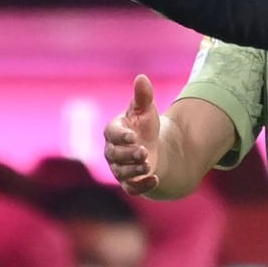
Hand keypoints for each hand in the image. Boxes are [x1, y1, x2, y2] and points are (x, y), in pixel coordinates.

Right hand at [103, 75, 161, 195]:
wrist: (154, 148)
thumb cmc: (145, 126)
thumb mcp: (146, 110)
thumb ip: (143, 96)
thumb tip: (142, 78)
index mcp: (114, 131)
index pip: (112, 133)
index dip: (121, 135)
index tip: (133, 135)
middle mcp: (113, 151)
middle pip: (115, 155)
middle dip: (128, 154)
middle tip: (143, 152)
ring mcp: (120, 168)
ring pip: (122, 172)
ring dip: (134, 170)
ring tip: (148, 165)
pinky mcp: (130, 182)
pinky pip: (132, 188)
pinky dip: (142, 186)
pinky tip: (155, 179)